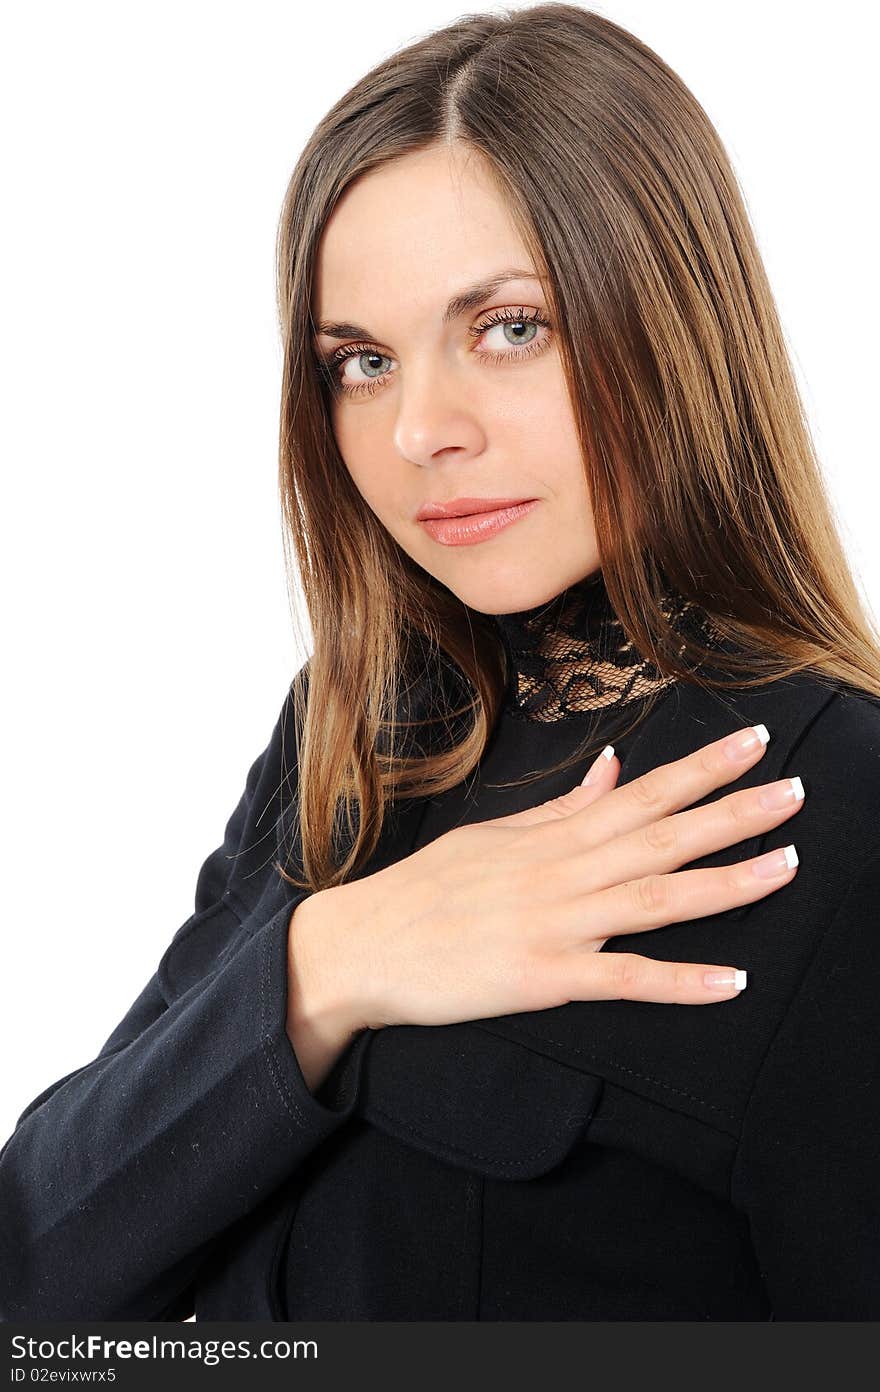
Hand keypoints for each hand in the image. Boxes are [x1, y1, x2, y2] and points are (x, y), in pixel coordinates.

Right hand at [305, 724, 802, 1028]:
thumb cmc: (427, 889)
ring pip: (657, 899)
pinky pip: (624, 981)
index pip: (643, 792)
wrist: (363, 944)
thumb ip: (562, 807)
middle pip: (664, 836)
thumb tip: (613, 767)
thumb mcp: (494, 835)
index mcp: (555, 836)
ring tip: (788, 865)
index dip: (702, 768)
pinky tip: (732, 981)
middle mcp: (564, 872)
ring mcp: (557, 924)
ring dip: (728, 883)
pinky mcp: (544, 978)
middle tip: (796, 790)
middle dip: (735, 812)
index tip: (754, 742)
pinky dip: (681, 982)